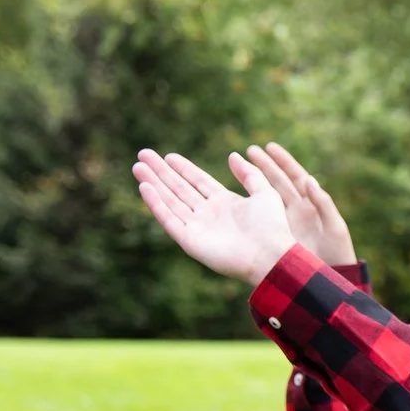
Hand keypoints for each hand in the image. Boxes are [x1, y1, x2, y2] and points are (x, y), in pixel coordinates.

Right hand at [132, 149, 299, 286]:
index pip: (198, 181)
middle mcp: (209, 214)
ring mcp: (198, 227)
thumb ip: (249, 174)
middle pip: (179, 188)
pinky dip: (156, 204)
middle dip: (161, 172)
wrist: (270, 256)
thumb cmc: (272, 227)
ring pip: (170, 201)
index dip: (183, 168)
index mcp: (225, 203)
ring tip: (138, 167)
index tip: (168, 155)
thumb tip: (233, 155)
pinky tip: (145, 188)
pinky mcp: (190, 241)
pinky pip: (169, 219)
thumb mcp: (264, 193)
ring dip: (154, 184)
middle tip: (143, 154)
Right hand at [240, 143, 357, 266]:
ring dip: (256, 180)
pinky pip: (262, 217)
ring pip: (268, 196)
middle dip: (265, 165)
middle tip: (249, 150)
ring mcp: (286, 222)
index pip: (296, 177)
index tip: (269, 146)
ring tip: (242, 165)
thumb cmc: (337, 255)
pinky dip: (252, 205)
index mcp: (313, 205)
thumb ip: (324, 203)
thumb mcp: (334, 228)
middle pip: (279, 182)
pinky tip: (238, 197)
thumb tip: (310, 178)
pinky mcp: (277, 235)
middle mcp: (299, 210)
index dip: (283, 162)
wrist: (331, 278)